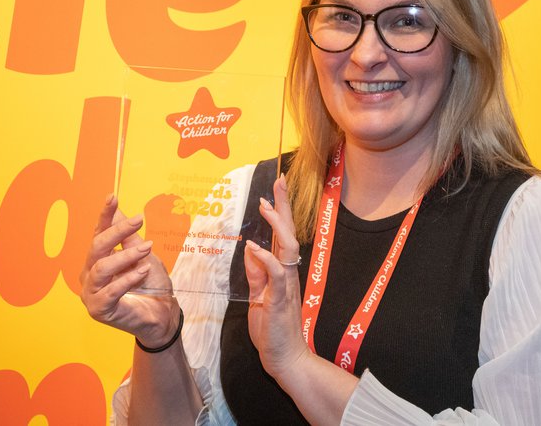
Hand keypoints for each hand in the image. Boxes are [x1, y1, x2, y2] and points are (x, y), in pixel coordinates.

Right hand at [79, 195, 179, 347]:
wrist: (162, 313)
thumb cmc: (150, 283)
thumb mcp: (142, 254)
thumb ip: (128, 236)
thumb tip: (117, 209)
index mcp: (97, 259)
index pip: (98, 233)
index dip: (104, 215)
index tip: (112, 197)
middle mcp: (89, 274)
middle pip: (97, 246)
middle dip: (118, 231)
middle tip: (139, 220)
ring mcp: (91, 293)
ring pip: (102, 267)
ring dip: (126, 255)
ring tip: (147, 249)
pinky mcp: (99, 309)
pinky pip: (110, 291)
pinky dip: (128, 279)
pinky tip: (143, 271)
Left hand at [244, 176, 309, 380]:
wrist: (285, 358)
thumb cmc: (273, 329)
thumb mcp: (259, 296)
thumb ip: (256, 273)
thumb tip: (251, 249)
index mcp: (282, 271)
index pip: (282, 235)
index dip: (279, 212)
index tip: (273, 191)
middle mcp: (288, 273)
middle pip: (289, 232)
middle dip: (283, 206)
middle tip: (280, 181)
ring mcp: (286, 285)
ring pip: (287, 247)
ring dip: (277, 225)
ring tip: (266, 206)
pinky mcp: (281, 299)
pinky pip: (276, 273)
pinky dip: (266, 258)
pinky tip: (255, 247)